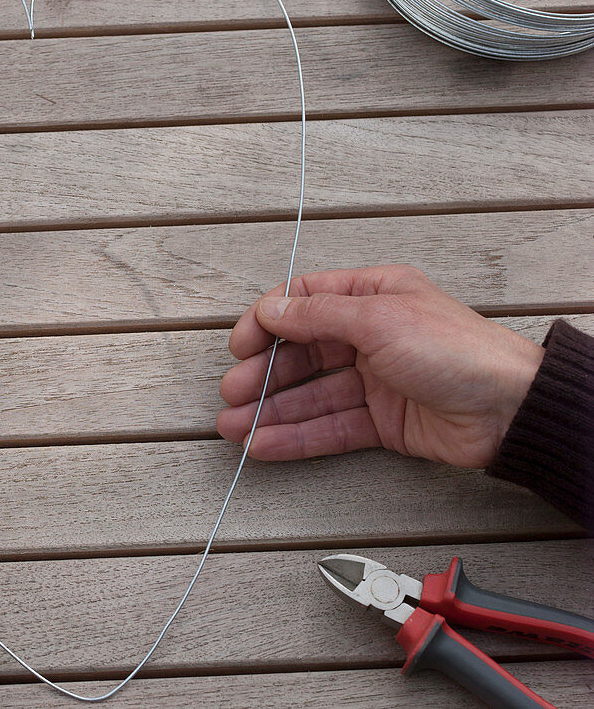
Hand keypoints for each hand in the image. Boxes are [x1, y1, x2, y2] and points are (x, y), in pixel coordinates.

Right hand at [217, 265, 543, 467]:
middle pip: (302, 353)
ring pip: (310, 394)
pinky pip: (329, 427)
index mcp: (372, 296)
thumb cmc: (457, 350)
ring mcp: (375, 380)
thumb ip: (318, 314)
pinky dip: (296, 436)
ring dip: (271, 410)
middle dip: (263, 374)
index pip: (305, 302)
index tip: (241, 345)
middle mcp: (370, 335)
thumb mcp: (378, 318)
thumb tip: (272, 309)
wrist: (509, 409)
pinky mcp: (382, 422)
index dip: (268, 322)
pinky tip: (266, 444)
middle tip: (232, 393)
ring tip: (234, 426)